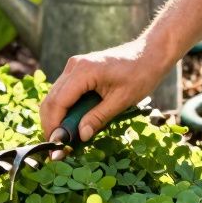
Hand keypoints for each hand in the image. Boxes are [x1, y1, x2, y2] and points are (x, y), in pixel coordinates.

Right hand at [40, 37, 171, 146]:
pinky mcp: (78, 71)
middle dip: (51, 125)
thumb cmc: (140, 75)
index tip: (56, 147)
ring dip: (57, 118)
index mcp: (83, 71)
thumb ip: (98, 118)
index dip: (54, 126)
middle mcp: (74, 66)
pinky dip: (65, 109)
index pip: (58, 102)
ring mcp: (75, 67)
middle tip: (58, 148)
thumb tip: (80, 136)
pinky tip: (72, 124)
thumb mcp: (122, 100)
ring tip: (65, 140)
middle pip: (51, 100)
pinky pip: (64, 92)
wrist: (150, 54)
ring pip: (55, 96)